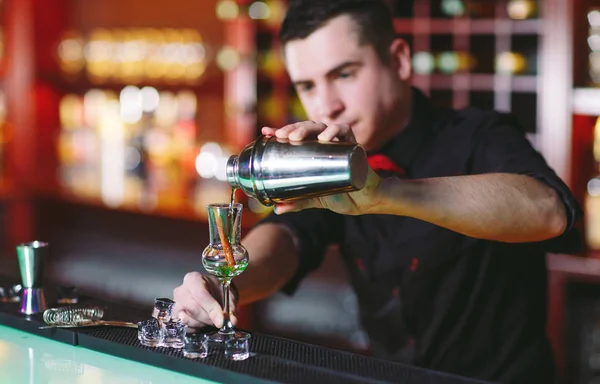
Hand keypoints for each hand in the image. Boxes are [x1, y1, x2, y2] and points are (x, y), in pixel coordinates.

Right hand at [172, 272, 237, 331]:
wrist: (211, 291)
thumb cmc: (217, 290)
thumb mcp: (228, 294)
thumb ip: (230, 307)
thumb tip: (232, 321)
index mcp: (193, 279)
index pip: (201, 295)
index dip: (211, 309)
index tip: (221, 321)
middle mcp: (181, 290)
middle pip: (192, 308)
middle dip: (208, 318)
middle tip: (219, 321)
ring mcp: (176, 304)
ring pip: (187, 319)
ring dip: (202, 324)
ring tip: (211, 319)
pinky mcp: (175, 317)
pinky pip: (184, 327)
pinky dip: (196, 328)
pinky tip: (203, 322)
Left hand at [262, 121, 382, 215]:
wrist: (366, 201)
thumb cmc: (342, 194)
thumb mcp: (315, 198)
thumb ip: (298, 202)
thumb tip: (277, 210)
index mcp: (314, 151)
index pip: (296, 135)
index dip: (281, 130)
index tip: (266, 132)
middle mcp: (325, 144)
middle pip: (307, 128)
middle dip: (292, 128)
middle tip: (281, 136)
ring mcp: (339, 143)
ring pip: (321, 126)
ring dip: (307, 128)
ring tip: (296, 137)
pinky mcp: (353, 146)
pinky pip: (345, 132)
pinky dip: (335, 131)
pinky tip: (325, 138)